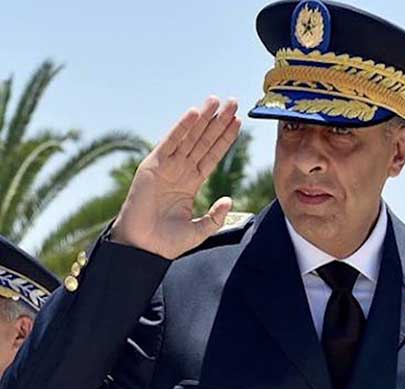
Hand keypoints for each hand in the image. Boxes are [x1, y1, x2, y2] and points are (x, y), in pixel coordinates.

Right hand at [111, 96, 241, 258]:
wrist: (142, 249)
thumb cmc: (166, 242)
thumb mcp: (199, 230)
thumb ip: (215, 216)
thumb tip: (228, 199)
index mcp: (191, 183)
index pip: (213, 155)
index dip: (225, 139)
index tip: (239, 122)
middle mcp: (180, 171)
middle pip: (204, 141)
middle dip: (219, 121)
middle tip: (233, 102)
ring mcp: (167, 167)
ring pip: (190, 137)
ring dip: (203, 118)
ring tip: (216, 101)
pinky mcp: (152, 166)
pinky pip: (170, 143)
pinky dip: (181, 127)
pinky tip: (193, 114)